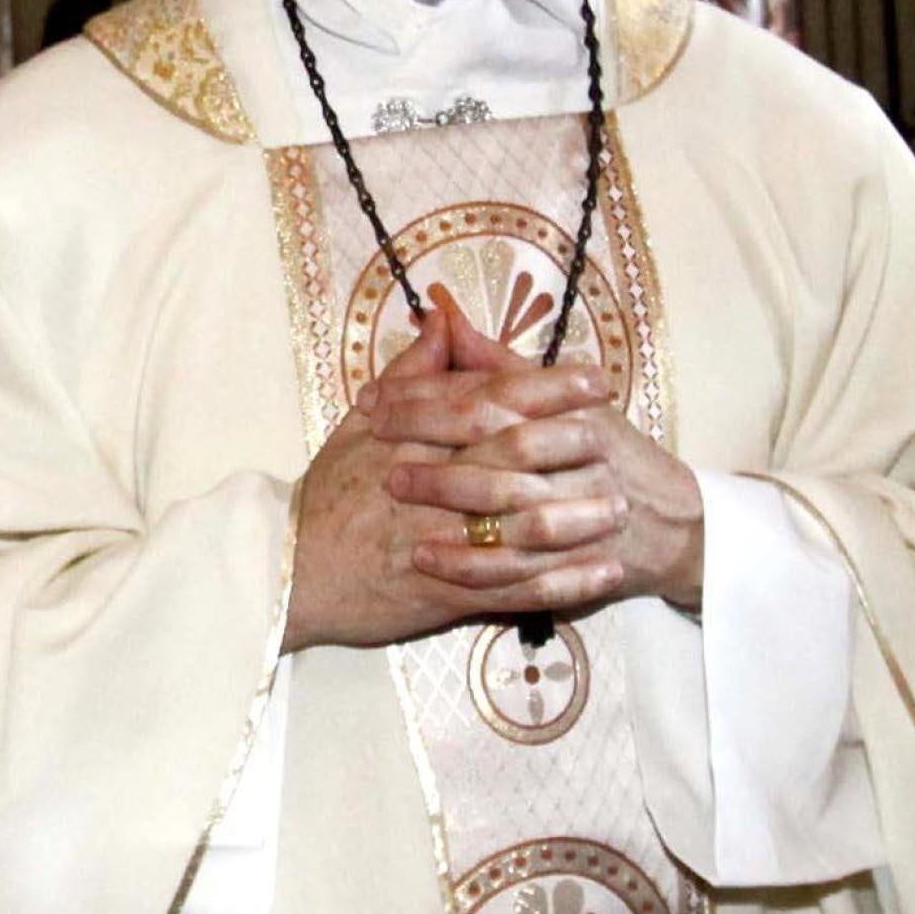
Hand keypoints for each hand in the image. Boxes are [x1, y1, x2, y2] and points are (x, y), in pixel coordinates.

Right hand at [285, 295, 630, 649]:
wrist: (290, 573)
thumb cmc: (328, 498)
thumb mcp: (359, 426)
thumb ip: (411, 374)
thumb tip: (445, 319)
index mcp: (413, 440)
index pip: (488, 402)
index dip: (545, 387)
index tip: (593, 377)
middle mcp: (431, 486)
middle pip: (512, 456)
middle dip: (572, 446)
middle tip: (621, 437)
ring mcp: (441, 543)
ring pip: (521, 527)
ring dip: (578, 520)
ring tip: (624, 510)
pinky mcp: (446, 594)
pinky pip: (516, 588)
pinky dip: (564, 582)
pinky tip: (604, 574)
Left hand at [369, 288, 704, 610]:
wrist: (674, 522)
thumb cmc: (607, 453)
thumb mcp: (562, 398)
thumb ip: (499, 364)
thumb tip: (443, 318)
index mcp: (571, 408)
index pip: (490, 393)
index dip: (428, 394)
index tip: (376, 397)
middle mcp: (578, 454)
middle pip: (495, 439)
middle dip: (428, 436)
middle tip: (373, 436)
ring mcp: (580, 510)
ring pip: (506, 501)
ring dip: (444, 496)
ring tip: (389, 487)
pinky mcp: (577, 562)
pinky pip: (518, 567)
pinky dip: (469, 562)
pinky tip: (425, 556)